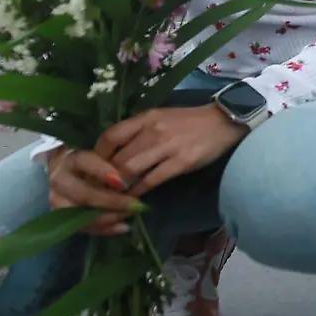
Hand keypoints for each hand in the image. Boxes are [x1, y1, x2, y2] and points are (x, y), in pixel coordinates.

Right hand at [46, 145, 140, 235]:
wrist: (64, 170)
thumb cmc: (91, 160)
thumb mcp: (100, 153)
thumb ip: (113, 159)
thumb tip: (132, 170)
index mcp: (71, 158)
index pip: (85, 162)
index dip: (103, 172)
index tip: (123, 183)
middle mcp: (60, 179)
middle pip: (84, 194)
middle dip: (112, 201)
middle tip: (136, 204)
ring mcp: (57, 199)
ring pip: (82, 214)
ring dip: (109, 217)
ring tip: (130, 214)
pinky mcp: (60, 216)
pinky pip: (83, 227)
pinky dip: (104, 229)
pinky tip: (124, 227)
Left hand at [97, 103, 247, 197]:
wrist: (222, 121)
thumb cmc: (188, 121)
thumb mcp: (160, 118)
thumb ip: (138, 131)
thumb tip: (114, 152)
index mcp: (146, 118)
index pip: (111, 136)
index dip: (97, 155)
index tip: (93, 169)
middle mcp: (153, 130)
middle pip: (118, 158)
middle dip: (105, 177)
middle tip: (100, 190)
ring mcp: (167, 146)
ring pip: (131, 170)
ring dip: (120, 186)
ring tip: (115, 196)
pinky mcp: (181, 162)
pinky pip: (151, 180)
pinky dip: (139, 191)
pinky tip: (135, 197)